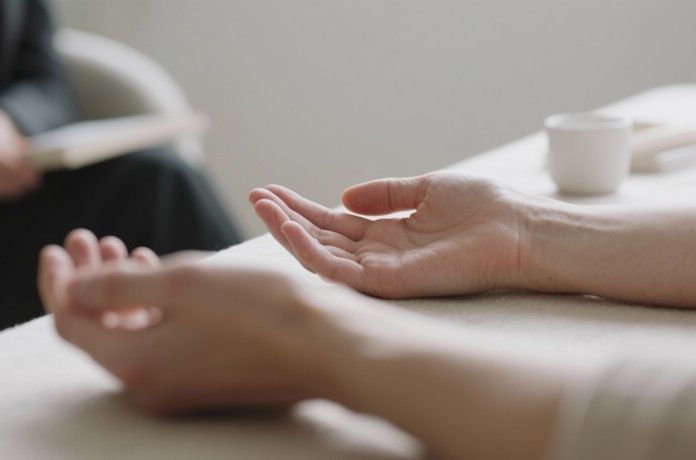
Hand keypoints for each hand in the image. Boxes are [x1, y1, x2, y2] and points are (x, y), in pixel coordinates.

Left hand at [39, 230, 327, 413]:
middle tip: (90, 238)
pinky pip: (160, 340)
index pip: (70, 322)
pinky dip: (150, 307)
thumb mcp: (180, 283)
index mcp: (135, 364)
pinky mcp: (206, 378)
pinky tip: (161, 273)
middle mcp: (151, 384)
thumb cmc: (261, 310)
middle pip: (97, 329)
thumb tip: (69, 291)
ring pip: (130, 332)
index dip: (58, 282)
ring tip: (124, 247)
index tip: (59, 247)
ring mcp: (180, 385)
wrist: (328, 346)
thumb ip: (114, 287)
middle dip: (88, 279)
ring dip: (120, 289)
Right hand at [250, 172, 531, 298]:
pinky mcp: (389, 283)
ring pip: (322, 255)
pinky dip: (312, 251)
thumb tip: (345, 196)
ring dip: (289, 232)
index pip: (333, 223)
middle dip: (286, 218)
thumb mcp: (424, 190)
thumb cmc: (482, 209)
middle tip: (256, 196)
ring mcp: (381, 271)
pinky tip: (291, 229)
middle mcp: (378, 256)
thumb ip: (385, 193)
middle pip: (321, 238)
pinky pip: (340, 270)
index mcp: (386, 235)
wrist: (516, 229)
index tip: (273, 190)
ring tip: (263, 207)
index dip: (302, 207)